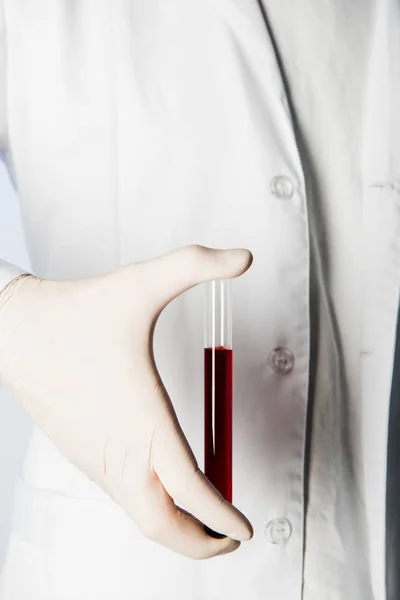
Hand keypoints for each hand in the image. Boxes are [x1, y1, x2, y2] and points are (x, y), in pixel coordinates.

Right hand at [0, 245, 252, 558]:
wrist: (16, 328)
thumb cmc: (79, 311)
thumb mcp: (142, 281)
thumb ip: (197, 264)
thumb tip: (245, 256)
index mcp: (141, 419)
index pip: (189, 488)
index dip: (222, 515)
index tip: (246, 528)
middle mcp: (118, 450)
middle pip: (161, 525)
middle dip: (200, 542)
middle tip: (232, 536)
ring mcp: (95, 459)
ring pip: (139, 516)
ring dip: (176, 526)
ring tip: (209, 518)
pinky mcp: (81, 456)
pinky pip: (123, 497)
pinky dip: (152, 507)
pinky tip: (166, 488)